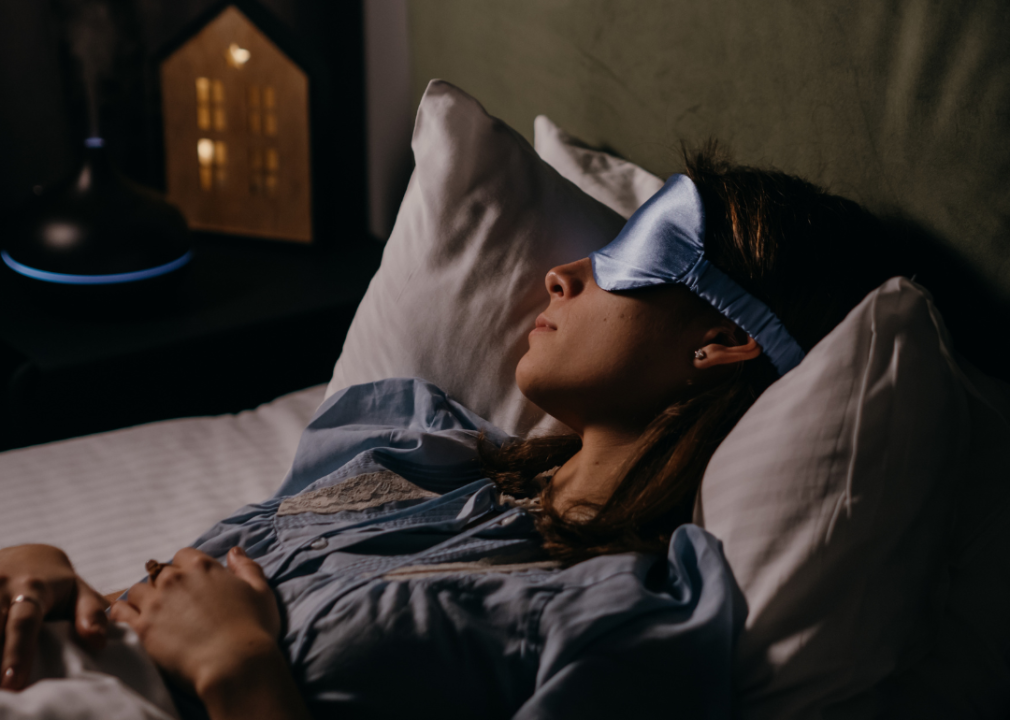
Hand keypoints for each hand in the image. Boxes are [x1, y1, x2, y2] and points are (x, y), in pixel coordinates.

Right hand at [0, 544, 108, 690]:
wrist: (23, 556)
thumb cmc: (55, 583)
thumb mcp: (78, 590)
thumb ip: (91, 613)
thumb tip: (98, 642)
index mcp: (33, 588)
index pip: (24, 622)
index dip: (17, 652)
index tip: (13, 682)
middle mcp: (1, 586)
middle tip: (1, 691)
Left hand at [110, 546, 280, 699]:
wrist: (235, 665)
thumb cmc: (252, 629)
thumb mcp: (260, 592)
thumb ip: (247, 567)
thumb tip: (234, 551)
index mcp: (203, 567)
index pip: (184, 555)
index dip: (187, 568)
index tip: (193, 584)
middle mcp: (175, 579)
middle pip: (160, 572)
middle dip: (167, 585)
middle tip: (177, 604)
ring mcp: (156, 603)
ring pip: (138, 590)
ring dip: (145, 599)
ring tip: (155, 615)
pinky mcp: (142, 628)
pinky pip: (120, 611)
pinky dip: (124, 613)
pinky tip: (132, 621)